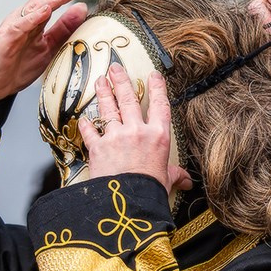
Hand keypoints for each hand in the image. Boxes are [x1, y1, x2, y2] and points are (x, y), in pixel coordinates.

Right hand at [0, 0, 96, 107]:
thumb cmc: (16, 67)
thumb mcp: (49, 47)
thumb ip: (64, 29)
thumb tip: (82, 9)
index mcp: (35, 19)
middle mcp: (25, 18)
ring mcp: (14, 27)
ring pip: (36, 6)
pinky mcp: (5, 39)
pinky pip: (20, 25)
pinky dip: (34, 16)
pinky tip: (46, 9)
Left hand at [78, 64, 192, 195]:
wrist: (127, 203)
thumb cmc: (149, 191)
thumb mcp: (166, 180)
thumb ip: (175, 175)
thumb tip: (187, 181)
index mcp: (159, 137)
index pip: (160, 105)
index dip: (157, 88)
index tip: (154, 75)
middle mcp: (138, 131)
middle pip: (129, 99)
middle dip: (122, 81)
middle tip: (116, 68)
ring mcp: (116, 137)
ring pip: (109, 108)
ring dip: (104, 93)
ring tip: (101, 81)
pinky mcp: (98, 147)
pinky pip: (90, 132)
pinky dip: (86, 125)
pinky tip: (84, 119)